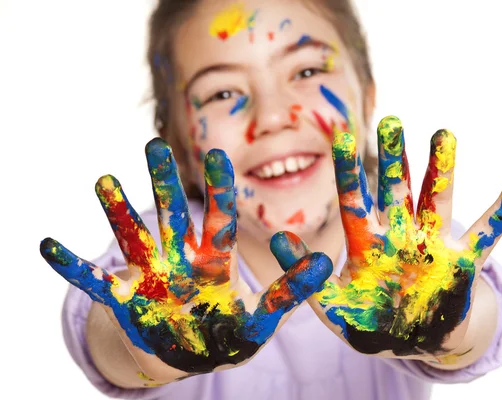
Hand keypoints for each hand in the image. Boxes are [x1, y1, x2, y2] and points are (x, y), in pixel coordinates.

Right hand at [40, 138, 331, 376]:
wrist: (192, 355)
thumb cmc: (228, 334)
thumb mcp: (263, 317)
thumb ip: (290, 291)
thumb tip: (323, 262)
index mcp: (214, 261)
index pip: (217, 218)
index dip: (218, 189)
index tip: (217, 153)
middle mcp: (179, 260)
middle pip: (170, 215)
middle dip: (162, 182)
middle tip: (153, 143)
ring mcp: (150, 277)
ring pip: (132, 237)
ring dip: (117, 212)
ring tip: (104, 179)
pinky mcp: (124, 301)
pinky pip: (93, 282)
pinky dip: (72, 266)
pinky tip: (48, 245)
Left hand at [275, 116, 501, 358]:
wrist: (408, 341)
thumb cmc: (367, 323)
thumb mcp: (329, 303)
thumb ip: (303, 275)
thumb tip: (277, 238)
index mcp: (367, 243)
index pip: (354, 200)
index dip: (347, 170)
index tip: (338, 134)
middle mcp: (399, 235)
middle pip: (395, 190)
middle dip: (393, 158)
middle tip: (390, 120)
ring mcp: (431, 246)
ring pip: (437, 200)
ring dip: (442, 169)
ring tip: (444, 133)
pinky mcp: (462, 263)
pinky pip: (487, 232)